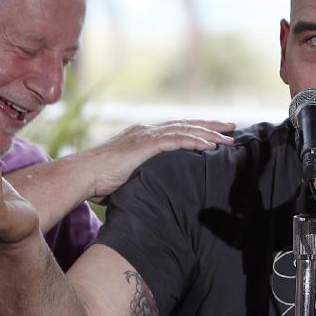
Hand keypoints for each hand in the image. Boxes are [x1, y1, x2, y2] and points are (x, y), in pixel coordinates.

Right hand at [69, 120, 235, 200]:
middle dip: (211, 126)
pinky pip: (176, 140)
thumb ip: (141, 177)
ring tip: (229, 140)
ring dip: (209, 134)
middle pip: (186, 124)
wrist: (82, 175)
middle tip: (233, 128)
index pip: (176, 129)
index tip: (216, 133)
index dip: (197, 129)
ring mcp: (145, 136)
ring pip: (185, 130)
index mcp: (142, 136)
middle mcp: (146, 131)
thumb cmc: (98, 181)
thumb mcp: (126, 176)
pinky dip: (195, 141)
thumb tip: (151, 191)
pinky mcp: (145, 145)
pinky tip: (210, 146)